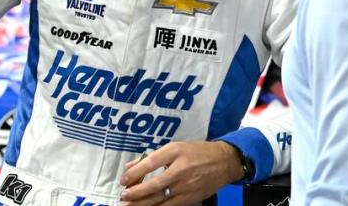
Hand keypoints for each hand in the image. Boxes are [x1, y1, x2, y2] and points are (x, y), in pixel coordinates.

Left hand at [119, 141, 244, 205]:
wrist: (224, 162)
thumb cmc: (197, 152)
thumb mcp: (175, 147)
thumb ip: (153, 157)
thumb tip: (131, 166)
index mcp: (175, 152)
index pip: (150, 163)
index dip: (135, 173)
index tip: (123, 180)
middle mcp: (180, 169)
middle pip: (154, 184)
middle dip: (136, 193)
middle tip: (123, 196)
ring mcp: (186, 186)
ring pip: (160, 199)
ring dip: (142, 204)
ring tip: (128, 205)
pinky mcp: (191, 198)